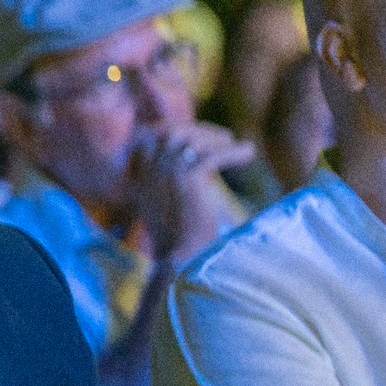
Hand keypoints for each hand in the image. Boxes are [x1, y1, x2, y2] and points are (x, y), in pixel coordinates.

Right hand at [128, 122, 252, 262]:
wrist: (180, 256)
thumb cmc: (178, 235)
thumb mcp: (166, 200)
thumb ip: (171, 178)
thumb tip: (193, 156)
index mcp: (138, 174)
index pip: (152, 136)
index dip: (175, 129)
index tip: (197, 133)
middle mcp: (148, 169)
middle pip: (174, 133)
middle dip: (200, 131)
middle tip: (223, 138)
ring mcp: (165, 171)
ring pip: (193, 140)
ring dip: (217, 140)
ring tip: (235, 146)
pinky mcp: (186, 177)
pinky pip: (214, 155)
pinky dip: (234, 152)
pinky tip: (247, 153)